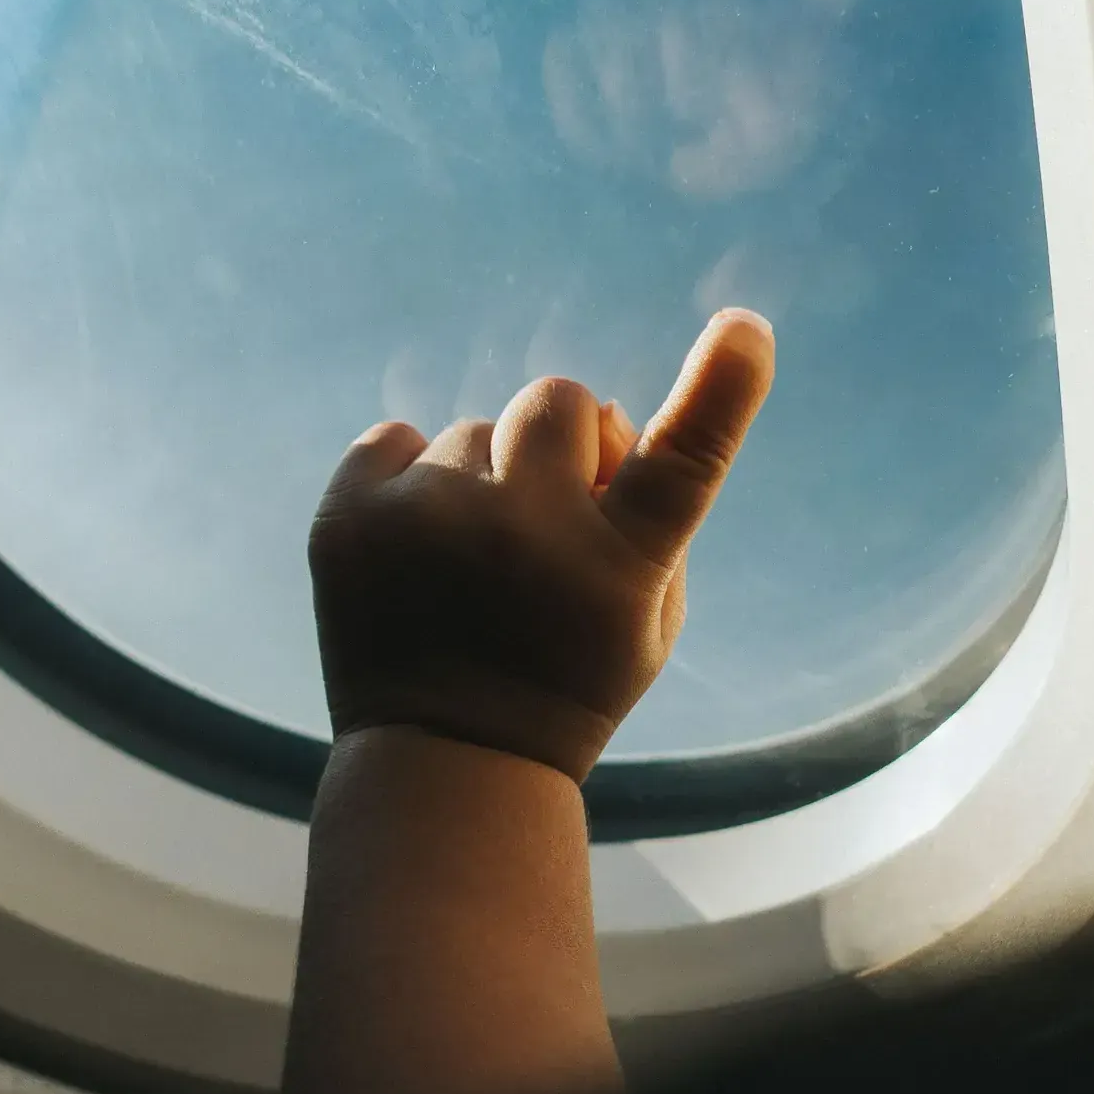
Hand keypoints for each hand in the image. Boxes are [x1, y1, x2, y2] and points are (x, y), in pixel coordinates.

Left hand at [307, 310, 775, 781]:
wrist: (445, 764)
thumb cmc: (571, 680)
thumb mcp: (652, 617)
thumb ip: (652, 514)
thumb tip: (604, 418)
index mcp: (619, 565)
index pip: (685, 458)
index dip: (724, 387)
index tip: (745, 328)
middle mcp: (526, 533)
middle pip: (561, 400)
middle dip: (563, 447)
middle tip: (549, 523)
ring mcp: (429, 521)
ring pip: (473, 431)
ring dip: (482, 481)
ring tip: (471, 568)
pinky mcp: (349, 520)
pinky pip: (394, 439)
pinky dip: (407, 481)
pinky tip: (416, 550)